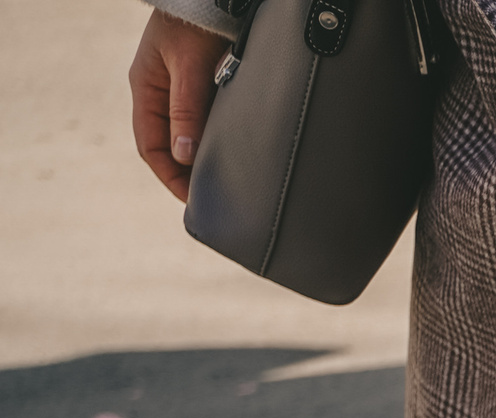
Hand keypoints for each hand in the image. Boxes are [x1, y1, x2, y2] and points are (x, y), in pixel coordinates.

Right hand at [132, 10, 229, 201]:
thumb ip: (186, 110)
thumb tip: (184, 155)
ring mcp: (180, 89)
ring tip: (225, 181)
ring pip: (188, 134)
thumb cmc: (194, 25)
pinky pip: (205, 121)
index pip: (151, 146)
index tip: (193, 199)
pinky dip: (215, 139)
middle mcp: (160, 92)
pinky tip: (233, 152)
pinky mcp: (202, 84)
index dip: (169, 176)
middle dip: (186, 173)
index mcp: (146, 90)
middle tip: (213, 197)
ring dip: (202, 157)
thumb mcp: (189, 68)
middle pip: (169, 144)